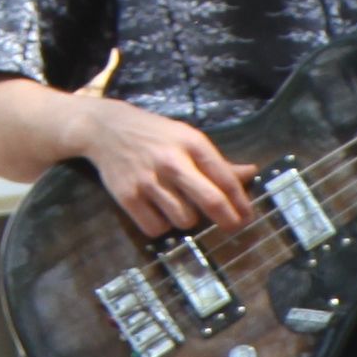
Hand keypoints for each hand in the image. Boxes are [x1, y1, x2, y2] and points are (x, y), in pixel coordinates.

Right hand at [73, 99, 250, 238]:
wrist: (106, 128)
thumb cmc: (155, 135)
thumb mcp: (187, 138)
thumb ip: (217, 161)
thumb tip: (251, 173)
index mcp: (191, 143)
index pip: (226, 179)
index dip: (242, 203)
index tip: (247, 216)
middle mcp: (172, 161)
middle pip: (211, 201)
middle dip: (228, 220)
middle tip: (232, 227)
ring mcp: (148, 180)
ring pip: (184, 219)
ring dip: (187, 220)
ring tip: (180, 207)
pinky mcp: (128, 197)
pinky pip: (157, 228)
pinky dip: (161, 226)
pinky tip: (158, 211)